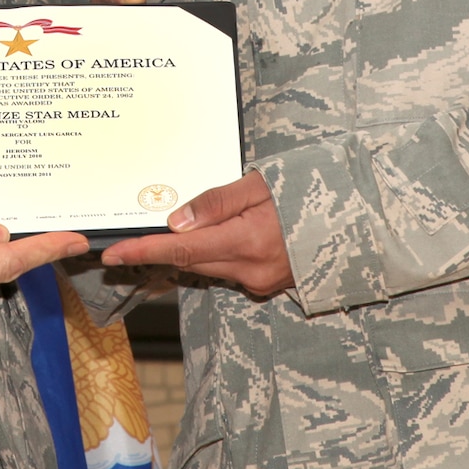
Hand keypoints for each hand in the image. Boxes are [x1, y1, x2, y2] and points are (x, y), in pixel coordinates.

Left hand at [99, 172, 292, 297]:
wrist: (354, 219)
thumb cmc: (309, 190)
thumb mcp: (261, 183)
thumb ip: (217, 201)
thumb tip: (176, 221)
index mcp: (248, 241)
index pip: (181, 248)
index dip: (143, 250)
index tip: (113, 254)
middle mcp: (251, 269)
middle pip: (190, 258)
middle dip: (161, 246)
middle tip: (133, 234)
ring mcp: (260, 281)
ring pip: (208, 264)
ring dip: (191, 247)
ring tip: (181, 224)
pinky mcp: (266, 284)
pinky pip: (227, 268)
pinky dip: (215, 252)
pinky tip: (219, 233)